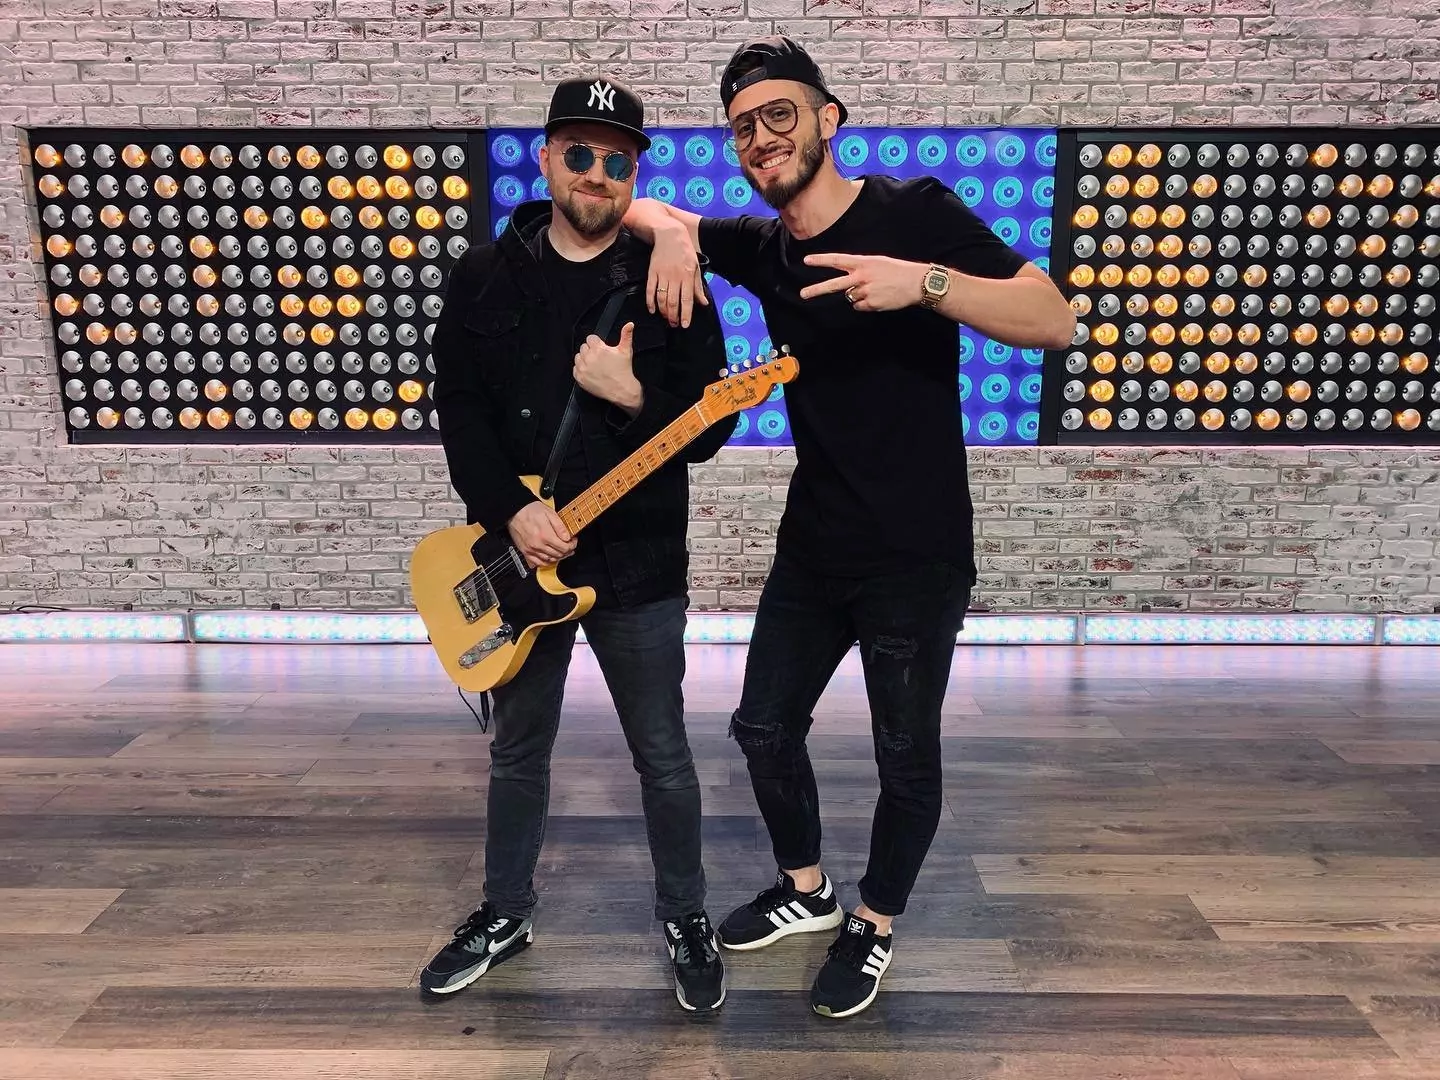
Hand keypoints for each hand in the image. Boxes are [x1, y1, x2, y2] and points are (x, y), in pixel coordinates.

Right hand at [506, 501, 575, 568]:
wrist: (515, 511)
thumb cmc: (530, 510)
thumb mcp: (550, 513)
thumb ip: (560, 527)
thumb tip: (567, 537)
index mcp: (546, 535)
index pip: (564, 547)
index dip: (572, 545)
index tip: (573, 541)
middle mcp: (538, 545)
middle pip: (558, 555)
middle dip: (567, 551)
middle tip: (569, 546)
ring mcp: (531, 550)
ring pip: (550, 560)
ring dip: (558, 557)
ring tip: (561, 551)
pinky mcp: (525, 551)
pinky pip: (538, 563)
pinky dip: (546, 562)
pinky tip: (550, 558)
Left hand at [574, 321, 643, 414]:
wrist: (621, 390)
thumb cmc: (624, 370)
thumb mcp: (626, 351)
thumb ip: (626, 335)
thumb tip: (630, 324)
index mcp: (598, 349)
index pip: (590, 338)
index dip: (597, 343)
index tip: (602, 349)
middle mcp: (588, 358)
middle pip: (583, 347)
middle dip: (591, 350)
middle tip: (600, 358)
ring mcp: (583, 368)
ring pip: (578, 357)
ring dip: (584, 359)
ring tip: (595, 365)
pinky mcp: (580, 378)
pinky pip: (575, 369)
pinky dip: (581, 369)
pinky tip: (591, 372)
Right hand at [646, 221, 707, 327]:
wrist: (670, 234)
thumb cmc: (685, 251)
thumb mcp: (696, 267)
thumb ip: (698, 287)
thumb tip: (703, 303)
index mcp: (688, 276)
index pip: (687, 300)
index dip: (686, 314)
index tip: (685, 325)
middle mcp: (675, 277)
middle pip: (673, 302)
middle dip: (673, 316)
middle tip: (674, 324)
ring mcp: (662, 275)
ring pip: (662, 298)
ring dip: (663, 311)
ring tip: (666, 318)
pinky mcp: (652, 272)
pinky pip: (650, 290)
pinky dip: (650, 302)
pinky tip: (652, 310)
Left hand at [798, 253, 928, 312]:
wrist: (916, 282)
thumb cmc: (897, 271)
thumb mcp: (877, 263)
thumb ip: (860, 269)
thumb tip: (848, 284)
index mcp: (863, 263)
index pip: (837, 260)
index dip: (821, 260)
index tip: (806, 260)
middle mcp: (861, 277)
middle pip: (834, 284)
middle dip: (817, 290)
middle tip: (803, 294)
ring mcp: (865, 291)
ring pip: (850, 297)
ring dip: (858, 295)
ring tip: (875, 290)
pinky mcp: (870, 304)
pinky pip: (860, 306)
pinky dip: (866, 304)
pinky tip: (879, 297)